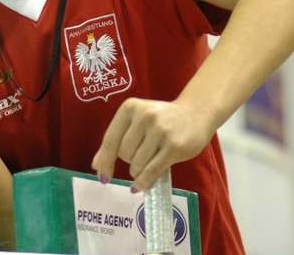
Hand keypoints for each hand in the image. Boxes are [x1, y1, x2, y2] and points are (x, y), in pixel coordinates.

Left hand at [91, 97, 213, 190]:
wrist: (196, 113)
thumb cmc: (162, 118)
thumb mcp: (136, 121)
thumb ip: (116, 140)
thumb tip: (96, 165)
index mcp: (130, 108)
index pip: (110, 139)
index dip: (104, 161)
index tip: (102, 176)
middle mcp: (144, 116)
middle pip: (123, 154)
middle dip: (129, 161)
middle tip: (141, 155)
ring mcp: (160, 131)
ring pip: (137, 164)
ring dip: (138, 171)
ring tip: (148, 162)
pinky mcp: (174, 146)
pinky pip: (152, 171)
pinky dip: (144, 181)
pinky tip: (140, 186)